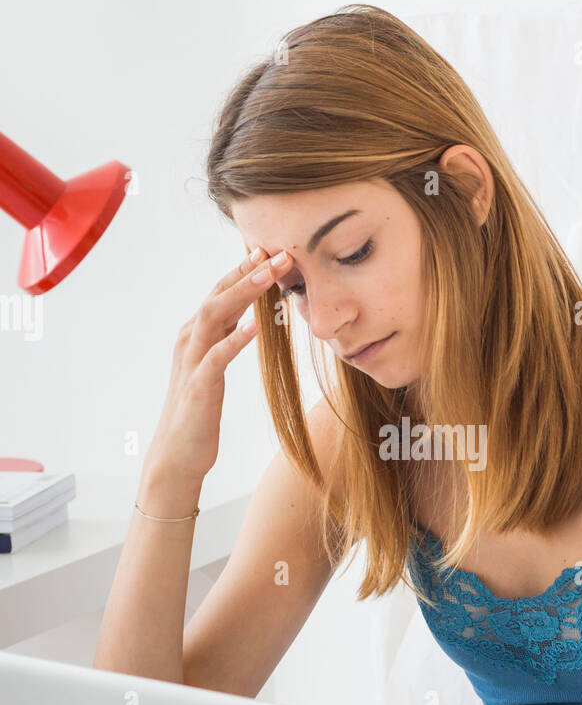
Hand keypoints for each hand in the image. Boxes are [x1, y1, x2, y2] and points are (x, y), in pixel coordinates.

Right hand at [147, 245, 293, 481]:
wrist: (177, 454)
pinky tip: (256, 326)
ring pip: (215, 317)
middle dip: (249, 272)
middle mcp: (190, 341)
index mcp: (196, 334)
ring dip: (243, 294)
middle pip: (219, 296)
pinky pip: (217, 358)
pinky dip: (236, 339)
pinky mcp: (199, 387)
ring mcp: (193, 362)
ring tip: (269, 275)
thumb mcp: (214, 366)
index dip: (244, 269)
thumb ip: (225, 339)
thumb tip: (246, 315)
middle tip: (280, 252)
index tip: (270, 249)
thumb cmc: (198, 411)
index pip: (221, 292)